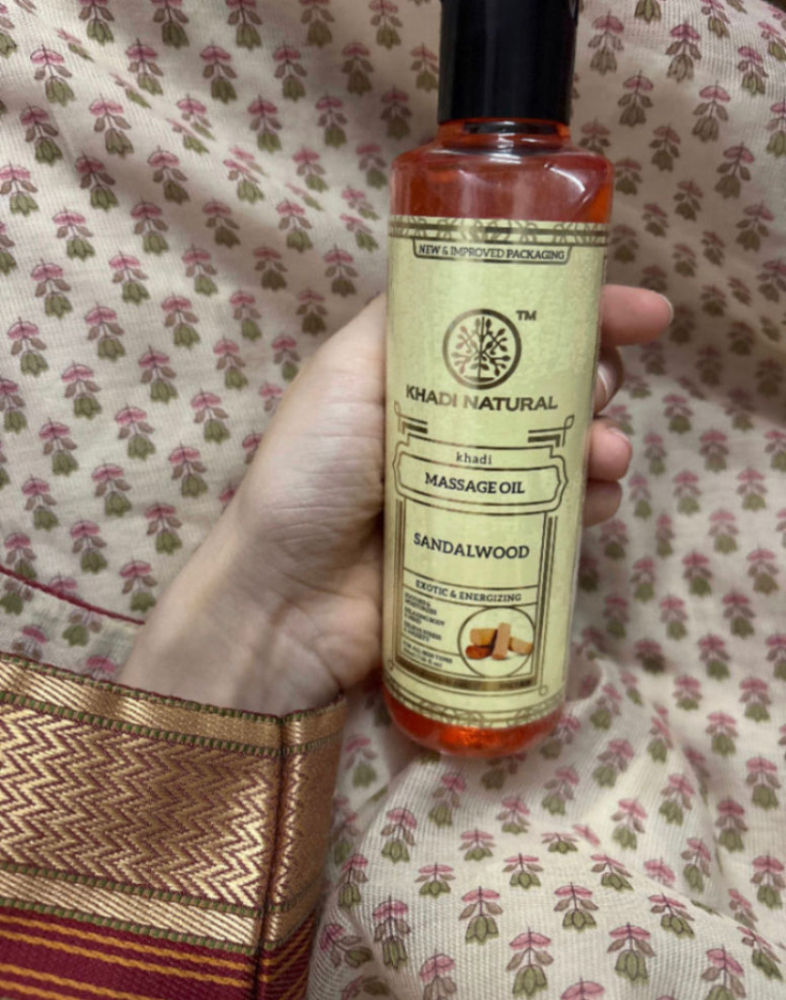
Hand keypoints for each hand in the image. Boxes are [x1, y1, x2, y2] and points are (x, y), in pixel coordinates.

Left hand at [122, 287, 671, 714]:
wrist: (288, 595)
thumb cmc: (310, 472)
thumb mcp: (346, 369)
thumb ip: (404, 315)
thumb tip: (475, 275)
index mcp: (425, 371)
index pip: (514, 323)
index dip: (585, 312)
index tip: (647, 316)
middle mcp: (457, 423)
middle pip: (552, 386)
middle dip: (598, 379)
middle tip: (604, 391)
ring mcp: (476, 487)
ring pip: (566, 451)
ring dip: (605, 444)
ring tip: (607, 456)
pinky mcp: (490, 546)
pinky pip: (559, 517)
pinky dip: (592, 504)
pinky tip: (600, 502)